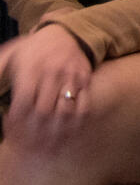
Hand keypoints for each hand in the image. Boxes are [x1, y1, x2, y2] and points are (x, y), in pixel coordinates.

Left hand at [0, 24, 93, 147]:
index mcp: (31, 68)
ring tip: (47, 150)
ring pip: (65, 112)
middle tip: (27, 149)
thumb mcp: (10, 55)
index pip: (23, 102)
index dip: (16, 122)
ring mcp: (72, 77)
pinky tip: (67, 136)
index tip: (10, 134)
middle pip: (44, 111)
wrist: (66, 33)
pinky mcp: (85, 81)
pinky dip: (76, 124)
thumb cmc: (32, 49)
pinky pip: (84, 106)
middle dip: (35, 134)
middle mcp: (53, 73)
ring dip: (56, 134)